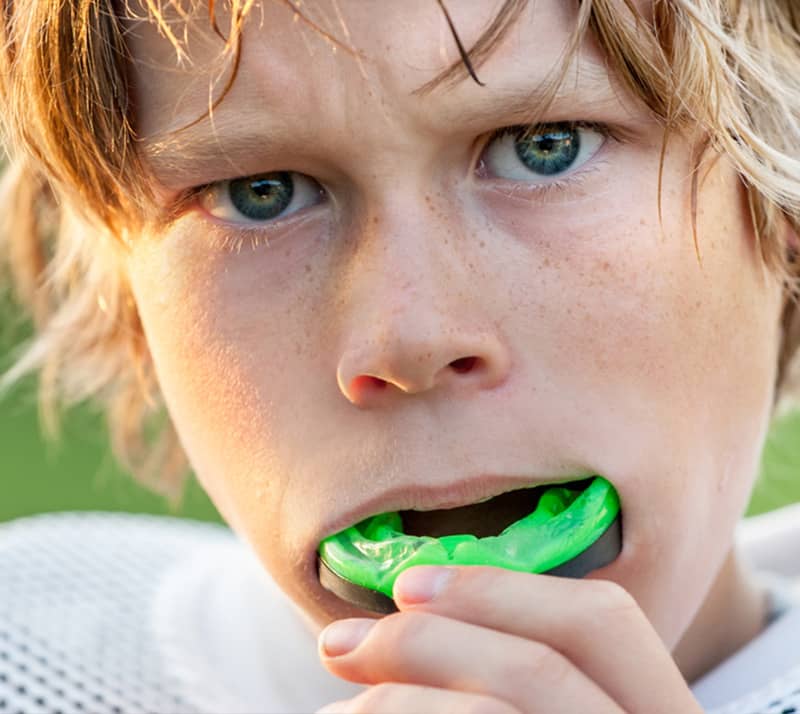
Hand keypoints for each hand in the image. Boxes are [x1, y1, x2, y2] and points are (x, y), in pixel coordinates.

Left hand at [316, 566, 703, 712]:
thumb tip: (415, 609)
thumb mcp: (552, 702)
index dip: (500, 589)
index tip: (407, 586)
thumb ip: (513, 673)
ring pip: (493, 713)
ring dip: (396, 700)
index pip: (602, 622)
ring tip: (337, 709)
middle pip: (541, 667)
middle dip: (426, 641)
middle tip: (338, 644)